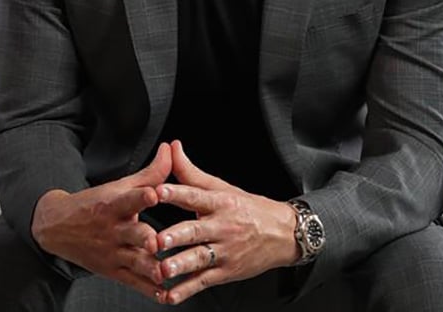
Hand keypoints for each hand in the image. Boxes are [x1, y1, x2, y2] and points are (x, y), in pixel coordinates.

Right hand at [31, 143, 171, 299]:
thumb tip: (171, 148)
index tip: (154, 193)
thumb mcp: (119, 186)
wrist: (57, 227)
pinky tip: (164, 294)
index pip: (129, 198)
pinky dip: (148, 289)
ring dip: (150, 267)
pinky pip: (133, 282)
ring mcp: (113, 252)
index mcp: (114, 205)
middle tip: (156, 241)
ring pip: (134, 261)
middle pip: (132, 233)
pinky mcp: (113, 271)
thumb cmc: (96, 204)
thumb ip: (150, 172)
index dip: (142, 196)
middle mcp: (113, 230)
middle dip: (145, 238)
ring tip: (164, 272)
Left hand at [152, 140, 298, 304]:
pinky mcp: (226, 272)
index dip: (177, 193)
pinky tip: (169, 295)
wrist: (284, 234)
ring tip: (162, 270)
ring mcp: (225, 252)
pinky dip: (185, 290)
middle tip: (158, 240)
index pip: (196, 196)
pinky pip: (203, 282)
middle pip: (196, 231)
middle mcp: (223, 227)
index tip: (158, 191)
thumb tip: (171, 147)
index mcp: (220, 203)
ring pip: (199, 259)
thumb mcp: (222, 187)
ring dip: (180, 265)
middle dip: (176, 236)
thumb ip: (191, 172)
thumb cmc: (248, 209)